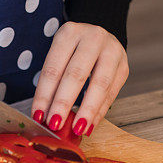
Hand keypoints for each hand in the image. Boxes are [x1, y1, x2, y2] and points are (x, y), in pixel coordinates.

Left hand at [31, 22, 128, 136]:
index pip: (53, 68)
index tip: (38, 116)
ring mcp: (112, 51)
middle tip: (55, 124)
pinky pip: (111, 93)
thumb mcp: (59, 56)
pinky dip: (99, 112)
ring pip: (100, 84)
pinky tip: (89, 125)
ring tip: (77, 129)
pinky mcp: (124, 67)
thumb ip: (53, 82)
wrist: (98, 38)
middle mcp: (93, 38)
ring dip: (87, 110)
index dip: (45, 94)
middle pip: (76, 74)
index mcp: (70, 33)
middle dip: (64, 103)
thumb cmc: (72, 51)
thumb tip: (45, 116)